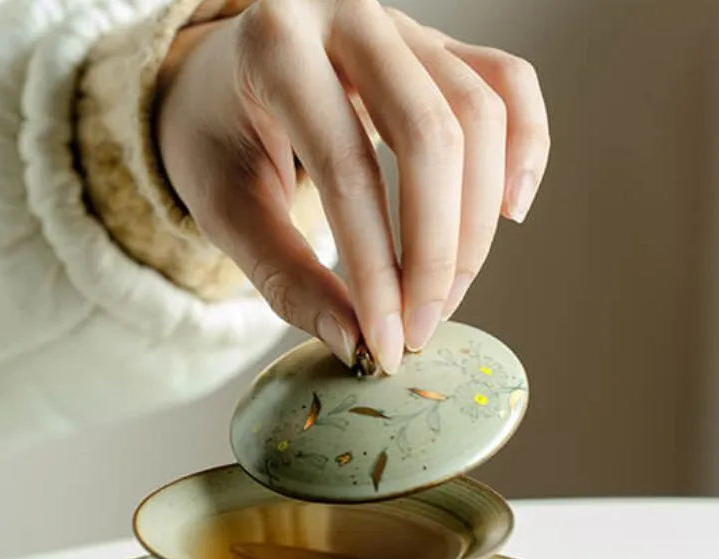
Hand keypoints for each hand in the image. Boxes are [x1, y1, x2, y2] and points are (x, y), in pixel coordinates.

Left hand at [157, 0, 549, 372]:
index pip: (347, 171)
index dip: (375, 270)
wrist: (218, 78)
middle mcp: (347, 13)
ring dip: (475, 222)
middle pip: (431, 137)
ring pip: (479, 114)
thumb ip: (285, 276)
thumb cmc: (214, 139)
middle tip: (420, 328)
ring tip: (447, 292)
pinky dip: (526, 145)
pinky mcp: (436, 45)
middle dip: (435, 253)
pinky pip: (507, 82)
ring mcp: (401, 23)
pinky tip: (509, 210)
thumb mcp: (225, 209)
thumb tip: (353, 342)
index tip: (383, 344)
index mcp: (275, 48)